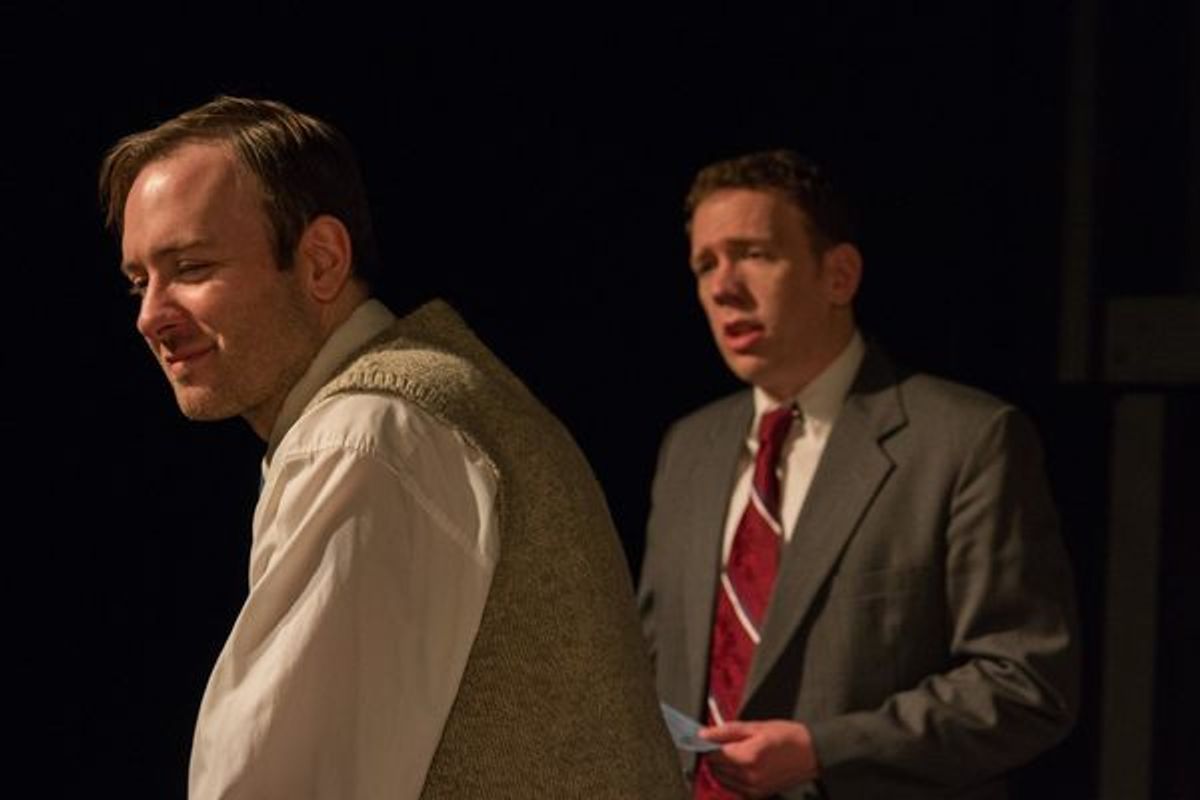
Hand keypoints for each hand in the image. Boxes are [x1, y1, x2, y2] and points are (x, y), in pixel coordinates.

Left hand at [700, 719, 818, 797]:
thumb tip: (703, 734)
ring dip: (722, 768)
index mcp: (747, 757)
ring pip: (722, 780)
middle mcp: (748, 776)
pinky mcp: (758, 795)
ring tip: (736, 754)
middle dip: (715, 756)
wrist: (811, 753)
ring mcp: (753, 788)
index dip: (708, 745)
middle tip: (724, 744)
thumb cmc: (786, 736)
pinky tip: (742, 766)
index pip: (712, 755)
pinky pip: (734, 788)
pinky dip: (732, 778)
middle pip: (715, 768)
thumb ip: (726, 731)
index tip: (709, 739)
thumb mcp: (756, 727)